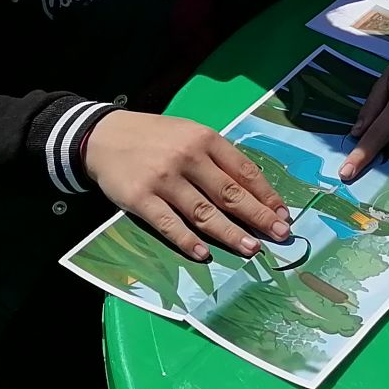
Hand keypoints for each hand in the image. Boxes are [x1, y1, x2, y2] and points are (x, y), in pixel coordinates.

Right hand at [83, 110, 289, 262]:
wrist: (104, 136)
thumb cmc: (156, 137)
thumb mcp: (190, 134)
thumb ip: (217, 158)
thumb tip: (252, 190)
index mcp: (206, 139)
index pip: (244, 170)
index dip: (266, 194)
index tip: (283, 213)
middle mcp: (188, 158)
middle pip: (230, 194)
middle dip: (259, 217)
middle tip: (281, 235)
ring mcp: (164, 179)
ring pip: (204, 213)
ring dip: (230, 233)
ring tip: (252, 249)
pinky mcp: (140, 199)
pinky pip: (169, 225)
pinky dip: (188, 241)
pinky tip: (204, 254)